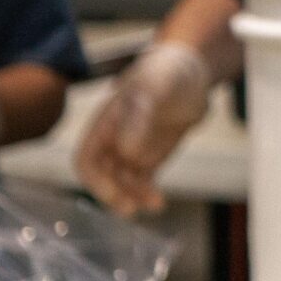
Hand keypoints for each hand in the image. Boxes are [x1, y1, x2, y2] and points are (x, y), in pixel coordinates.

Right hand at [76, 42, 214, 213]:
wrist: (194, 71)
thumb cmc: (168, 72)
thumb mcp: (154, 87)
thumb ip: (140, 115)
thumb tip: (127, 151)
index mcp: (105, 124)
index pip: (86, 159)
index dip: (95, 179)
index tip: (112, 194)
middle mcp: (116, 138)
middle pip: (104, 176)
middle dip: (114, 194)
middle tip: (131, 209)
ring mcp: (134, 147)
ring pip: (124, 182)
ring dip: (133, 196)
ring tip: (154, 206)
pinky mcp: (153, 154)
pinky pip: (143, 180)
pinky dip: (147, 193)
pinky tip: (158, 202)